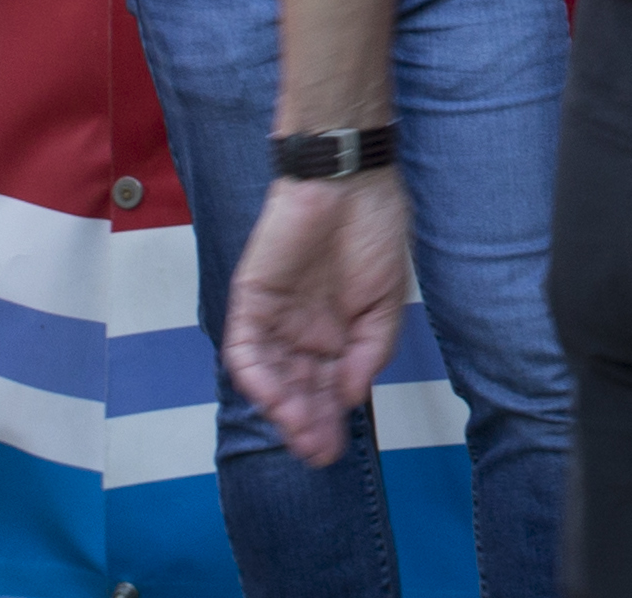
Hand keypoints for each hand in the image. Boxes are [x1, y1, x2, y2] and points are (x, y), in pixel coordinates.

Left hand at [222, 171, 412, 466]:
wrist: (349, 180)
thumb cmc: (374, 228)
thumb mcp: (386, 302)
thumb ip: (370, 352)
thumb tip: (352, 397)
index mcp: (336, 332)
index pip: (327, 389)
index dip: (329, 421)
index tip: (336, 450)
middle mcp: (302, 330)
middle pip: (297, 390)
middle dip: (307, 424)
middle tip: (318, 451)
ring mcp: (274, 317)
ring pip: (270, 377)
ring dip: (283, 408)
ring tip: (302, 431)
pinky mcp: (251, 300)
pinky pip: (245, 348)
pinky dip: (257, 376)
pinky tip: (275, 397)